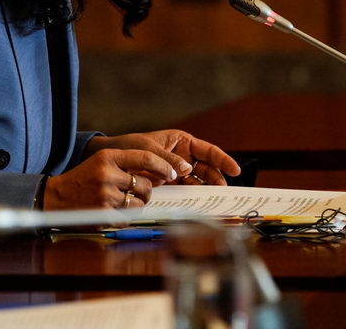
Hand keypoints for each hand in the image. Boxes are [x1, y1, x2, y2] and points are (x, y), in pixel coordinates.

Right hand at [43, 147, 180, 209]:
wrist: (56, 197)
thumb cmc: (82, 179)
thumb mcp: (100, 162)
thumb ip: (126, 163)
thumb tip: (160, 173)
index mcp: (107, 156)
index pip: (146, 157)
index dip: (163, 166)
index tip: (172, 173)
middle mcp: (107, 174)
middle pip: (145, 184)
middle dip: (146, 191)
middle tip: (139, 192)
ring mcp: (106, 195)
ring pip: (140, 203)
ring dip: (137, 204)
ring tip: (122, 201)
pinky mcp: (104, 214)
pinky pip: (130, 217)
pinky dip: (126, 216)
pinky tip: (113, 211)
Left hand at [85, 130, 240, 185]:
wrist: (110, 159)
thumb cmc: (129, 146)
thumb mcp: (148, 149)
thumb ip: (168, 160)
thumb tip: (187, 169)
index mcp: (181, 142)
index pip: (208, 151)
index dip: (223, 159)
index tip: (235, 170)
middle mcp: (183, 156)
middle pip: (207, 168)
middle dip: (216, 178)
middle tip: (223, 191)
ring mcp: (177, 171)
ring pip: (198, 181)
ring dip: (206, 190)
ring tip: (213, 199)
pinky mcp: (170, 184)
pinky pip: (185, 190)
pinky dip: (191, 196)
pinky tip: (196, 203)